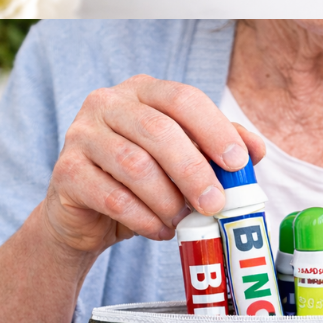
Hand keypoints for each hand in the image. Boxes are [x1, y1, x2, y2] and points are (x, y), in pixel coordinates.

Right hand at [46, 75, 265, 253]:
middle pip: (159, 131)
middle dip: (194, 171)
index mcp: (142, 91)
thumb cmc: (141, 183)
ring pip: (135, 166)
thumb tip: (256, 149)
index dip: (213, 129)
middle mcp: (107, 103)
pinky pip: (113, 197)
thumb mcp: (181, 162)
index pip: (182, 98)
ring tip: (183, 222)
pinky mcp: (66, 172)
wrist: (86, 217)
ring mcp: (81, 135)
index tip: (238, 162)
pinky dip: (144, 219)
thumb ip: (215, 149)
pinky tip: (160, 231)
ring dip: (168, 200)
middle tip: (216, 204)